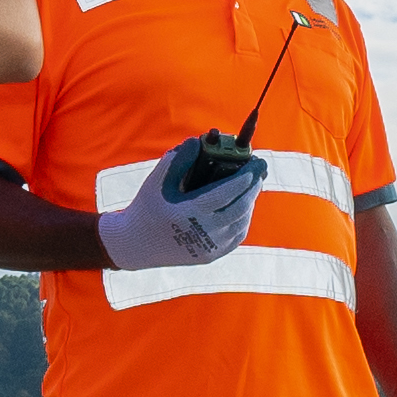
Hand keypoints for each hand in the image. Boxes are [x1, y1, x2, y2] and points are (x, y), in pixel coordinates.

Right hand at [93, 149, 263, 272]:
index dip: (245, 177)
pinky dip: (244, 218)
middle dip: (254, 186)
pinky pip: (236, 235)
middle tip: (260, 168)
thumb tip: (200, 140)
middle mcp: (202, 233)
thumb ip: (179, 158)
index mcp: (189, 213)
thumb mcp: (158, 180)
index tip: (255, 162)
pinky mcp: (211, 256)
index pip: (226, 193)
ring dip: (250, 201)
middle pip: (240, 207)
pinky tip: (244, 203)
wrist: (136, 245)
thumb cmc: (147, 207)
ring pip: (241, 222)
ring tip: (252, 183)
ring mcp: (209, 248)